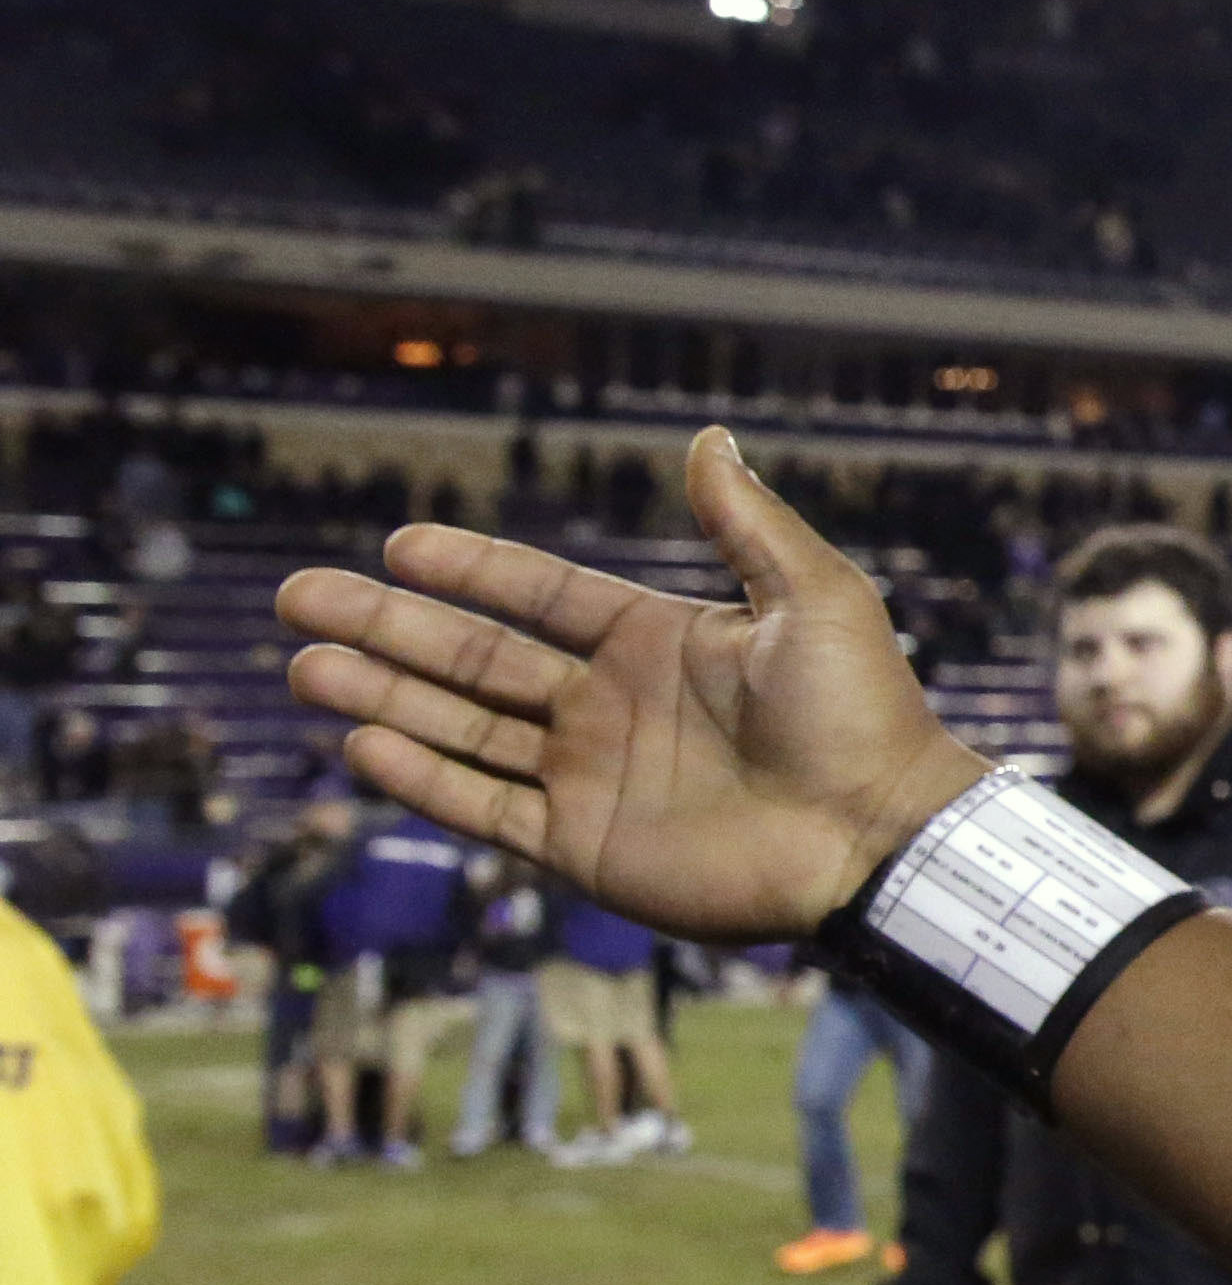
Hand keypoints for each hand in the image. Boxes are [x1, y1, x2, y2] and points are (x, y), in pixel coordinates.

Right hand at [273, 429, 987, 941]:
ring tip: (305, 664)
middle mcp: (612, 706)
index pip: (541, 596)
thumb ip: (747, 523)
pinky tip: (363, 741)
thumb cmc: (863, 713)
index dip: (471, 570)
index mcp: (659, 642)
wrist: (878, 834)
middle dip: (388, 627)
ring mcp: (591, 777)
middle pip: (475, 658)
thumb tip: (711, 437)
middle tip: (299, 598)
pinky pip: (483, 806)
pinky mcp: (582, 846)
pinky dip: (423, 778)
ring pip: (461, 729)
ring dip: (383, 696)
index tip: (398, 544)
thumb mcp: (816, 596)